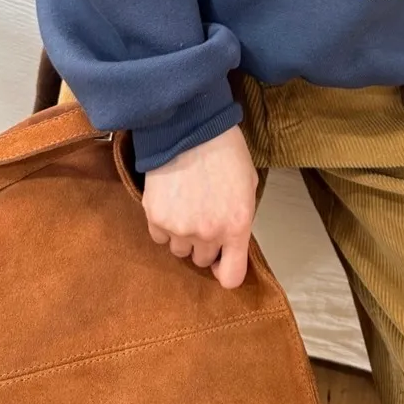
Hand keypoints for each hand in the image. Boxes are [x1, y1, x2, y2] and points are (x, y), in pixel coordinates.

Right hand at [142, 125, 257, 288]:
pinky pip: (159, 237)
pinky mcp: (156, 217)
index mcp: (237, 226)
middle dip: (205, 244)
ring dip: (183, 235)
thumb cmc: (224, 151)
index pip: (232, 277)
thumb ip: (240, 217)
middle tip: (204, 216)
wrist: (190, 127)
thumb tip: (231, 237)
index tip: (223, 260)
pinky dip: (164, 225)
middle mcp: (208, 234)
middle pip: (203, 261)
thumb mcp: (248, 184)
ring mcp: (179, 228)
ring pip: (179, 250)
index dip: (226, 271)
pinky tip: (171, 202)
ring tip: (187, 206)